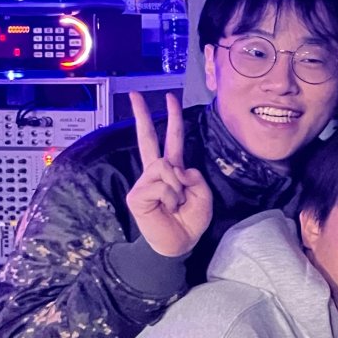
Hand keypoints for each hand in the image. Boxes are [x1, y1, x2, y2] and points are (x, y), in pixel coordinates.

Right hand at [126, 91, 212, 258]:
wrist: (177, 243)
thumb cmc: (190, 220)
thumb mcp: (202, 194)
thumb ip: (194, 176)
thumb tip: (176, 167)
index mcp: (172, 169)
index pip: (171, 138)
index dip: (171, 118)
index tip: (168, 97)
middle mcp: (156, 171)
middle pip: (147, 138)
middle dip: (142, 114)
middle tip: (135, 94)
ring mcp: (144, 182)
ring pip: (165, 166)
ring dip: (178, 187)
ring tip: (176, 203)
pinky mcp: (137, 194)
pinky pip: (161, 184)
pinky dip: (171, 196)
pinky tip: (167, 207)